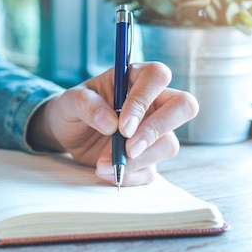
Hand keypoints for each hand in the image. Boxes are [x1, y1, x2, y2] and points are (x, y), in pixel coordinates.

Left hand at [28, 62, 198, 185]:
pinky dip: (130, 175)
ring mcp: (153, 131)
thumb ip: (86, 104)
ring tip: (104, 163)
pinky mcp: (146, 156)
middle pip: (184, 106)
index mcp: (135, 78)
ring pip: (169, 144)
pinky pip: (151, 170)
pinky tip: (105, 171)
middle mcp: (152, 102)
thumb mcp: (70, 100)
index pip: (157, 76)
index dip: (144, 100)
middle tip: (128, 147)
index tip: (122, 126)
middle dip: (157, 130)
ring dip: (139, 159)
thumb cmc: (73, 107)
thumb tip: (109, 122)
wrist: (68, 132)